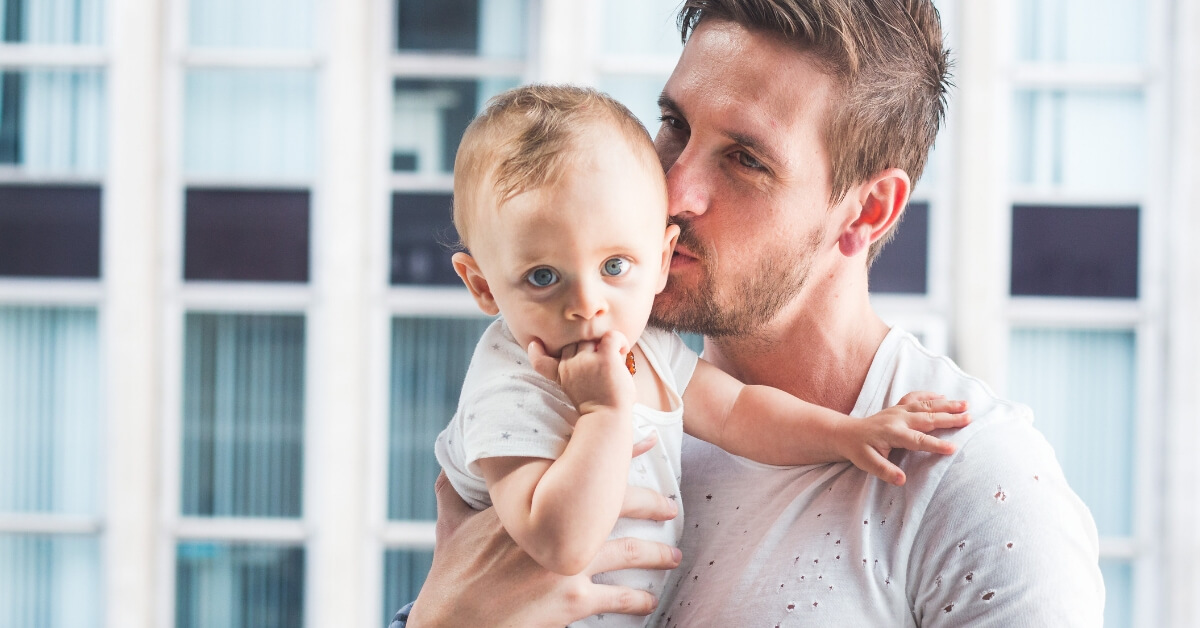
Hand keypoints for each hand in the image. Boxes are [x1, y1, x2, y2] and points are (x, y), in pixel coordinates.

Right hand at [407, 444, 678, 627]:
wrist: (452, 621)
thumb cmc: (450, 574)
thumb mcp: (451, 524)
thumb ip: (454, 492)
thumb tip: (448, 466)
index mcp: (531, 504)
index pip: (583, 469)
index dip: (619, 454)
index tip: (647, 444)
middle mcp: (557, 529)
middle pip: (619, 506)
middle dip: (651, 503)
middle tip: (670, 504)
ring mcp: (568, 564)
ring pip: (628, 552)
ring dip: (657, 553)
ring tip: (673, 555)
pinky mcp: (572, 602)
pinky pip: (617, 598)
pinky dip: (637, 600)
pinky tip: (648, 601)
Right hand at [527, 330, 635, 417]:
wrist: (608, 420)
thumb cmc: (599, 409)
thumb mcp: (575, 394)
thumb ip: (571, 378)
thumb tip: (587, 359)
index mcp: (562, 375)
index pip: (540, 361)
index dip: (536, 352)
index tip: (534, 344)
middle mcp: (570, 366)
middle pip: (573, 342)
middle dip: (585, 346)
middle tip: (602, 359)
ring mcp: (586, 360)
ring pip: (591, 337)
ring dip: (603, 344)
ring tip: (615, 357)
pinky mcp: (604, 358)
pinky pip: (611, 336)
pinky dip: (620, 340)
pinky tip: (623, 351)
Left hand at [835, 391, 968, 485]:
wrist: (845, 433)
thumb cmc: (858, 450)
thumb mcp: (867, 463)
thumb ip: (884, 471)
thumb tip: (902, 480)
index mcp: (892, 434)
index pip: (918, 441)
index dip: (936, 445)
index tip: (954, 448)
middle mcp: (898, 419)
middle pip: (927, 418)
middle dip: (949, 419)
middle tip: (970, 419)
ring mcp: (898, 410)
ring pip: (926, 405)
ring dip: (946, 405)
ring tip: (966, 405)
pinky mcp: (898, 407)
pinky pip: (915, 398)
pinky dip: (930, 395)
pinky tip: (943, 395)